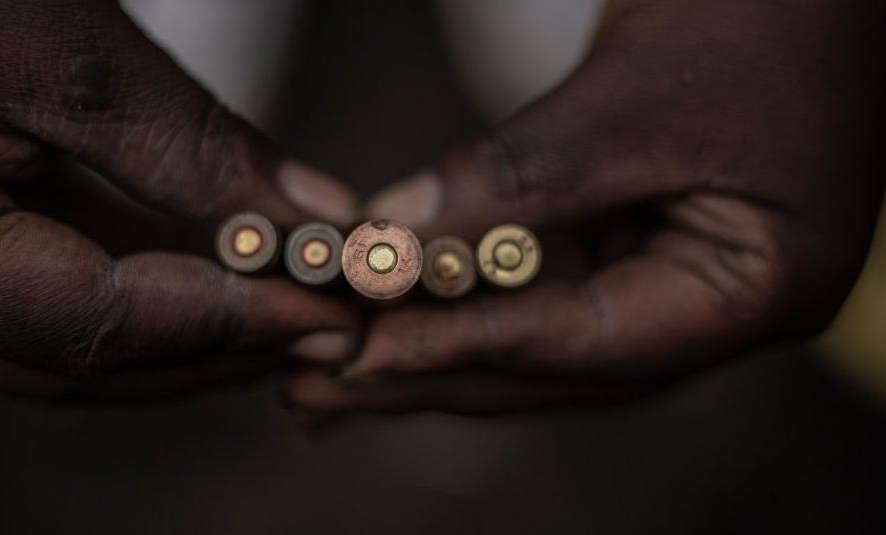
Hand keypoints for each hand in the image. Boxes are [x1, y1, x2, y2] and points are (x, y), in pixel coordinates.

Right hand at [0, 0, 359, 396]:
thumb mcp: (72, 54)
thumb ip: (189, 147)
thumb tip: (313, 218)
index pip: (92, 325)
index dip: (226, 327)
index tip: (329, 319)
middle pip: (84, 359)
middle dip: (216, 351)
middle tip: (323, 332)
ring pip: (76, 334)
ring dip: (190, 328)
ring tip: (290, 307)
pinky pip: (64, 281)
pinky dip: (152, 282)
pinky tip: (226, 267)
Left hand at [287, 0, 885, 412]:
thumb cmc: (762, 12)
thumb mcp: (636, 98)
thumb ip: (523, 175)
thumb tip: (396, 234)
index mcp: (758, 290)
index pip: (588, 341)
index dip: (471, 346)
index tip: (367, 352)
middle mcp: (715, 304)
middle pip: (557, 366)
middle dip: (440, 372)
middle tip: (328, 387)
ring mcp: (676, 276)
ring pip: (543, 335)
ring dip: (446, 345)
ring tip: (343, 367)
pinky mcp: (636, 241)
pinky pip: (544, 286)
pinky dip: (473, 295)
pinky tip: (407, 307)